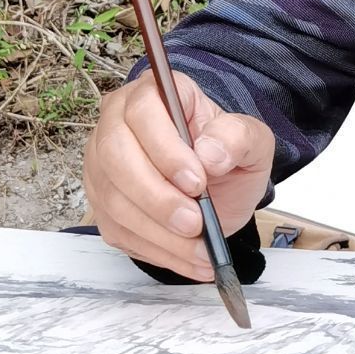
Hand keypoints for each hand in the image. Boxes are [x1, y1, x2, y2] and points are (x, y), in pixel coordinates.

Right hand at [84, 71, 274, 282]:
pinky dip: (157, 251)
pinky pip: (119, 231)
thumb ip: (238, 137)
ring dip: (160, 232)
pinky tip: (190, 259)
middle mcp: (117, 124)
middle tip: (195, 222)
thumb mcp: (251, 140)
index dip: (165, 150)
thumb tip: (210, 153)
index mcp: (153, 95)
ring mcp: (103, 166)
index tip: (197, 182)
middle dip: (157, 197)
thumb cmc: (228, 156)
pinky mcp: (102, 204)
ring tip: (201, 248)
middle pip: (116, 157)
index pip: (142, 112)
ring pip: (114, 200)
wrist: (220, 187)